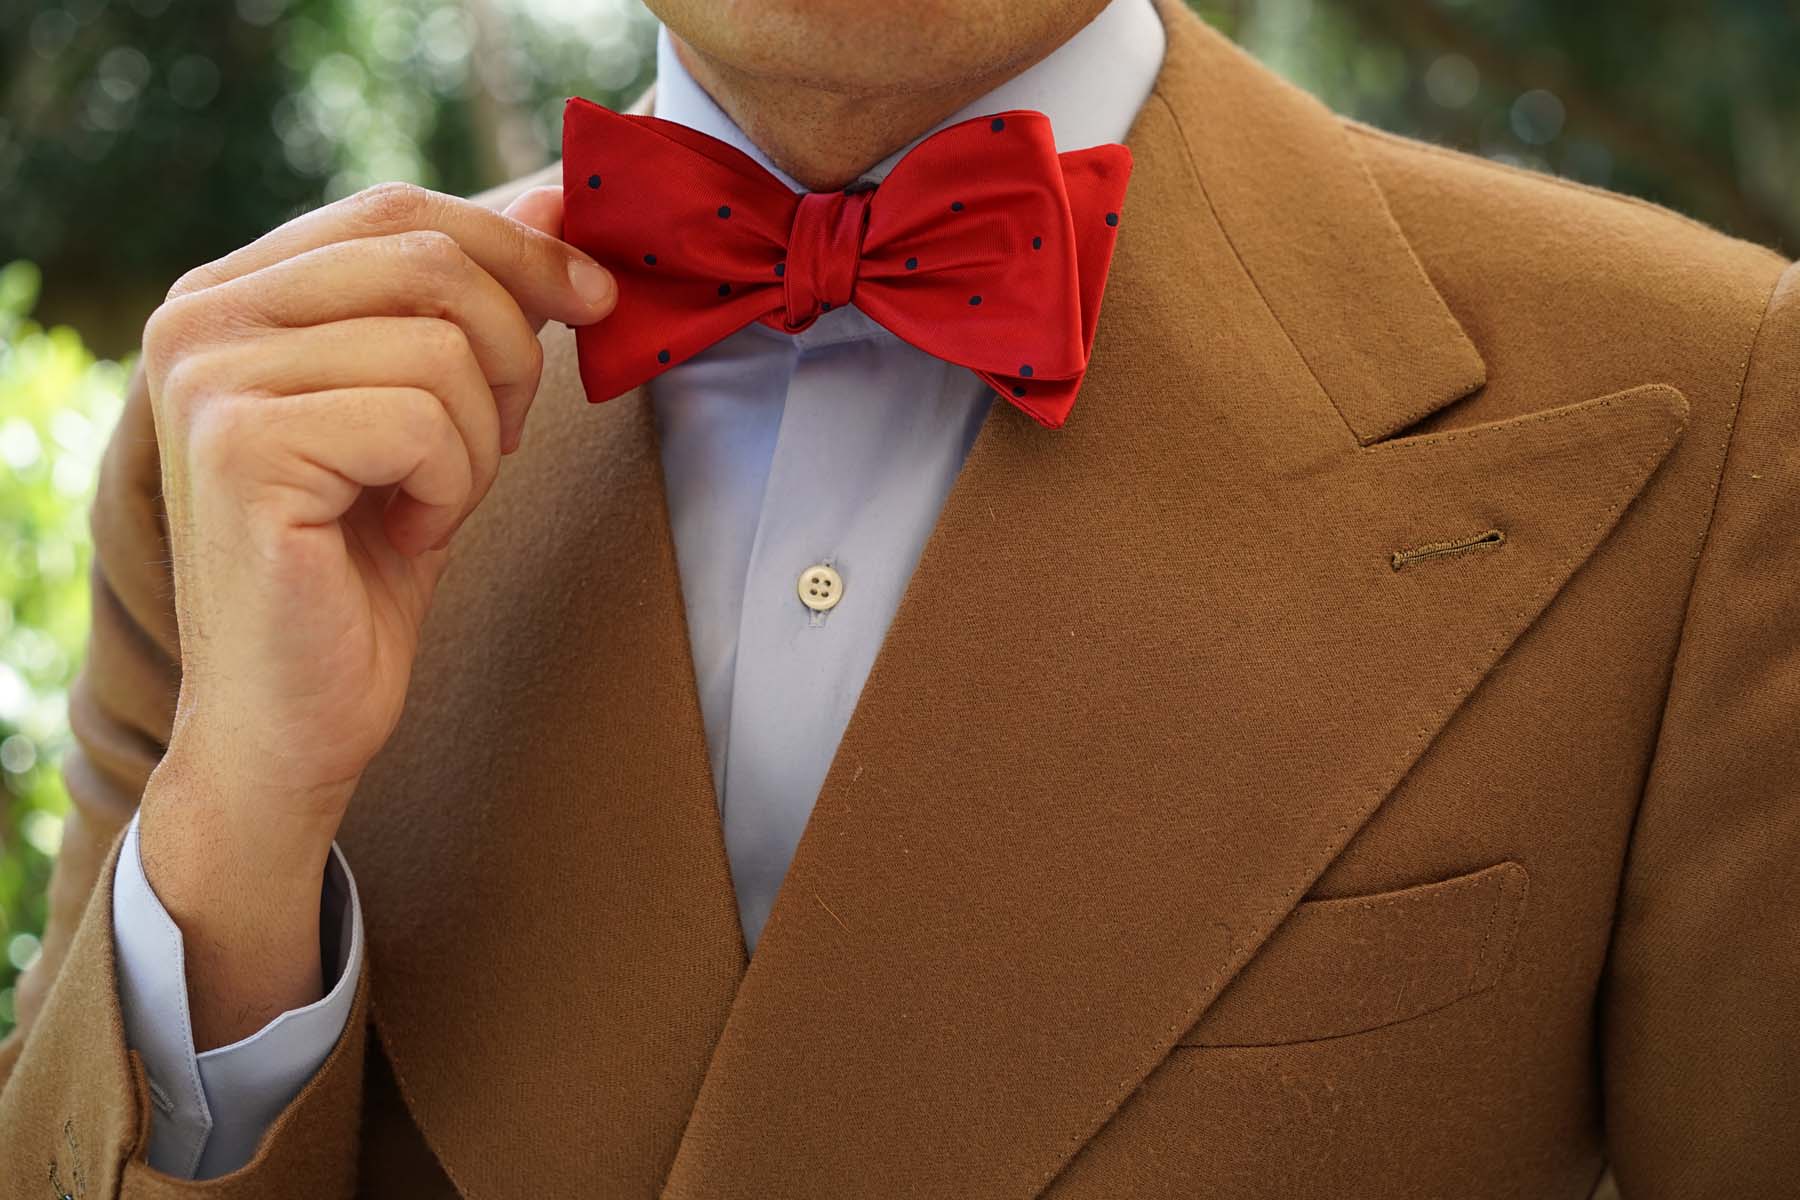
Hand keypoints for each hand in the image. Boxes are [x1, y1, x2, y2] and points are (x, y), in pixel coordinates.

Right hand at [133, 181, 605, 1045]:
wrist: (296, 716)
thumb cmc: (363, 566)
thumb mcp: (430, 409)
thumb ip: (469, 300)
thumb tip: (551, 191)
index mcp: (233, 290)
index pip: (398, 210)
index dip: (515, 243)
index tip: (594, 296)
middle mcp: (199, 315)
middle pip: (429, 257)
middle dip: (509, 352)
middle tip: (496, 441)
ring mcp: (209, 377)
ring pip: (442, 344)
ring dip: (478, 441)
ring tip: (426, 501)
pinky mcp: (241, 447)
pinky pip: (425, 418)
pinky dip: (450, 486)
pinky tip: (400, 533)